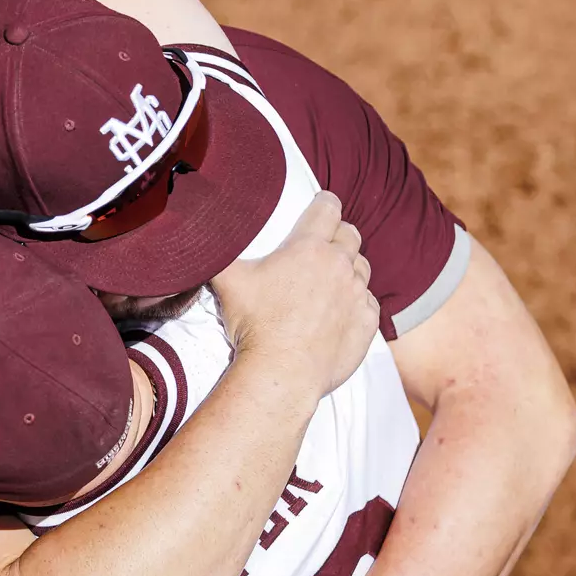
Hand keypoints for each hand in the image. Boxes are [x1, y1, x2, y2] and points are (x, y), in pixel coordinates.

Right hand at [211, 192, 378, 397]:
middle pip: (350, 235)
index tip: (322, 204)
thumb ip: (218, 254)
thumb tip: (205, 238)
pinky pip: (369, 302)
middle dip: (338, 234)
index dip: (324, 203)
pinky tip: (340, 311)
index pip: (327, 208)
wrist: (281, 372)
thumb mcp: (228, 282)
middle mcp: (339, 266)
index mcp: (309, 248)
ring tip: (331, 281)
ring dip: (349, 268)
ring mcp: (356, 294)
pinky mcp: (366, 323)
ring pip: (362, 268)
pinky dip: (357, 302)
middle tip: (323, 245)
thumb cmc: (255, 325)